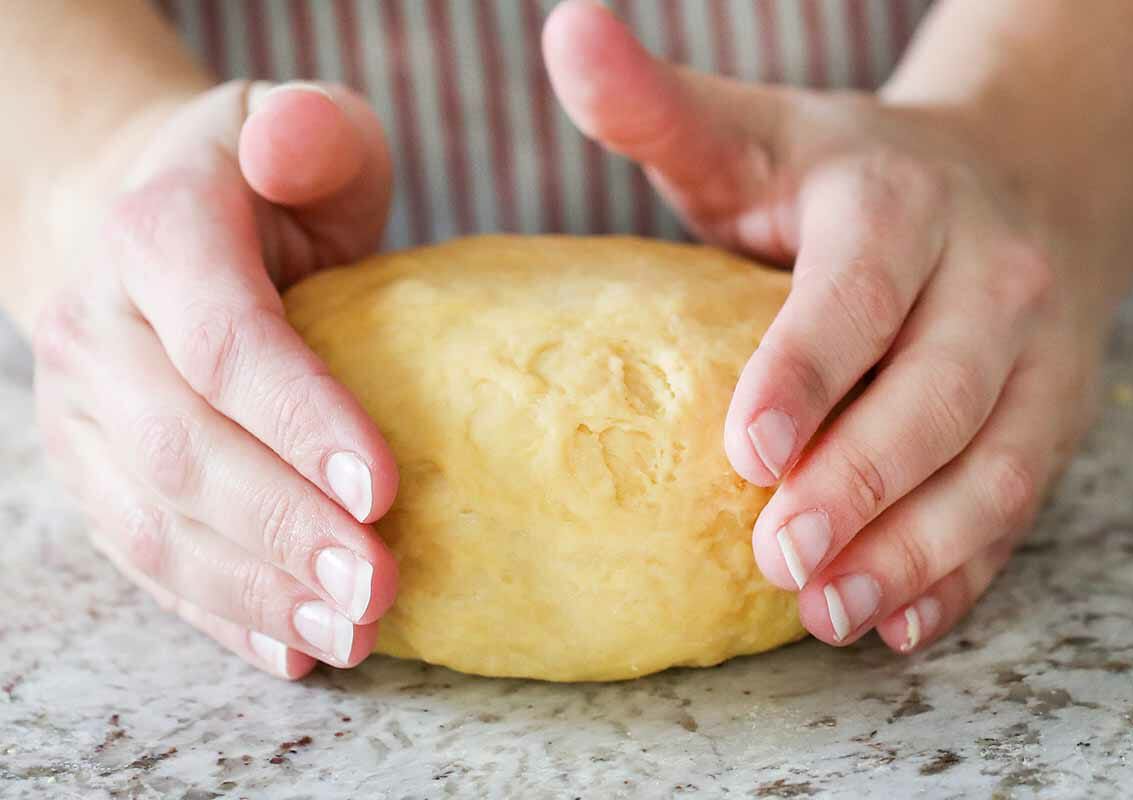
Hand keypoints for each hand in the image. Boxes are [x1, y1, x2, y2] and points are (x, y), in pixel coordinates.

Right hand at [33, 80, 399, 677]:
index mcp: (155, 234)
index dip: (300, 419)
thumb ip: (312, 130)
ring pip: (156, 521)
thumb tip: (294, 147)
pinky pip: (145, 557)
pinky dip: (218, 612)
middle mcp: (98, 328)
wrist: (129, 219)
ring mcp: (80, 412)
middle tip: (377, 586)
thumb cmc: (249, 182)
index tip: (383, 488)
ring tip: (350, 634)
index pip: (223, 341)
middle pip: (184, 448)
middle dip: (285, 527)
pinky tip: (291, 649)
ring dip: (255, 591)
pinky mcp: (92, 470)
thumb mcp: (298, 127)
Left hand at [545, 1, 1117, 650]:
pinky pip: (1020, 503)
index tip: (746, 451)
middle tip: (781, 556)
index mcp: (896, 201)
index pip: (858, 291)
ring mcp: (1034, 353)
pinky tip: (903, 624)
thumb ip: (657, 105)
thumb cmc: (841, 174)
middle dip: (862, 481)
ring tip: (831, 612)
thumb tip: (563, 32)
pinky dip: (968, 571)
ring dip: (916, 549)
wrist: (1007, 178)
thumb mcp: (750, 130)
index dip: (807, 371)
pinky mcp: (1052, 415)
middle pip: (936, 392)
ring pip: (992, 464)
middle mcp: (986, 274)